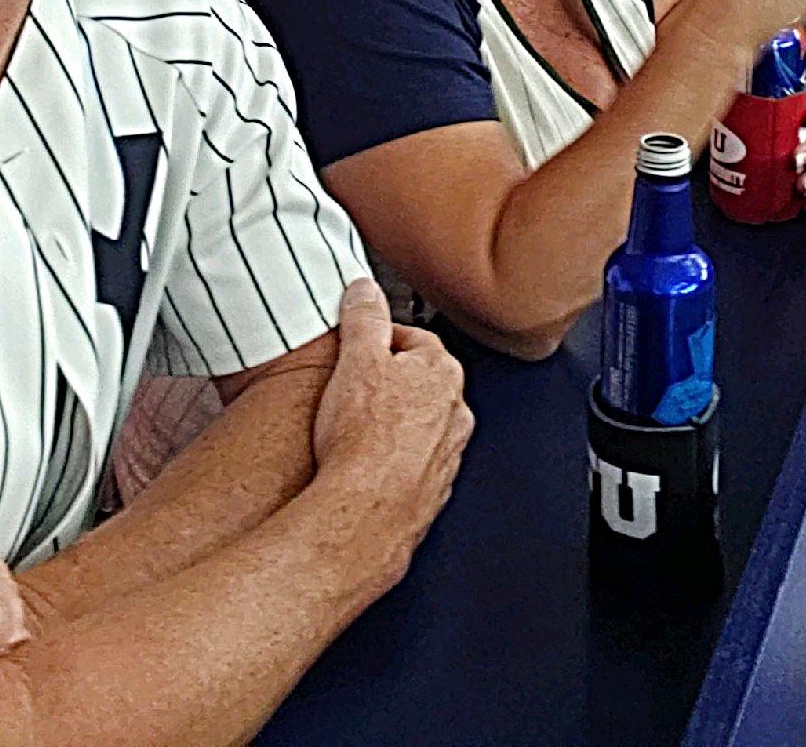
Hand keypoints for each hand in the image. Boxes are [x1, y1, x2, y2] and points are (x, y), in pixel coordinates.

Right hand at [309, 281, 472, 589]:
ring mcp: (447, 455)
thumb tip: (365, 290)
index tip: (356, 347)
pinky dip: (391, 460)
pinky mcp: (433, 491)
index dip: (378, 340)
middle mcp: (456, 413)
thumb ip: (364, 316)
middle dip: (385, 382)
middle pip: (417, 383)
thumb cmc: (362, 440)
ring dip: (389, 424)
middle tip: (349, 389)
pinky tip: (361, 465)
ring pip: (417, 425)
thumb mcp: (356, 358)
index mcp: (443, 373)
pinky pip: (411, 463)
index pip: (414, 339)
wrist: (364, 515)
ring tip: (351, 431)